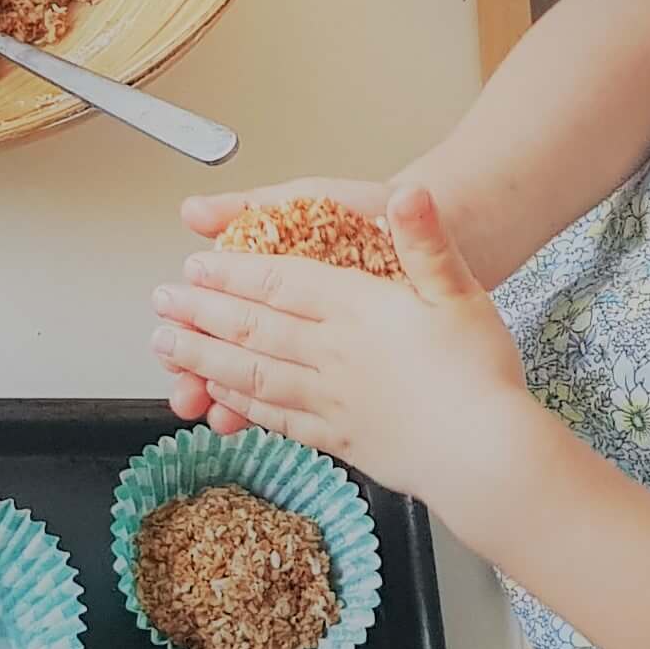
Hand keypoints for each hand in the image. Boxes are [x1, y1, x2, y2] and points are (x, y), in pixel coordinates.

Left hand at [151, 185, 543, 517]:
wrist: (488, 457)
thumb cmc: (480, 374)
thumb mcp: (462, 292)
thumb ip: (427, 240)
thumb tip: (409, 191)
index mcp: (359, 312)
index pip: (280, 283)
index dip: (233, 272)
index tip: (196, 265)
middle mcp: (333, 356)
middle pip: (253, 328)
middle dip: (201, 313)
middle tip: (161, 301)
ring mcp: (331, 402)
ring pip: (252, 374)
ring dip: (204, 358)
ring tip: (168, 347)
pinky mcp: (339, 441)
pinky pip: (277, 418)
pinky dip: (242, 404)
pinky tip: (220, 398)